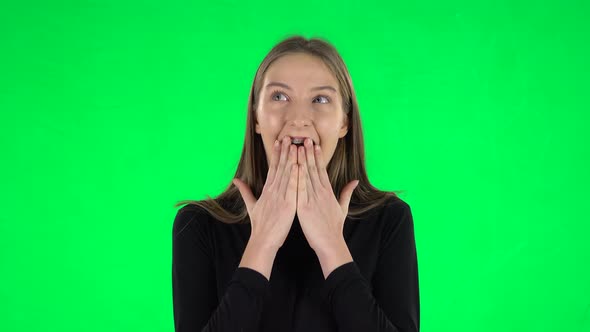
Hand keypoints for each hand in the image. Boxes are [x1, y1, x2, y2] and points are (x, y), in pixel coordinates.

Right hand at [233, 136, 297, 249]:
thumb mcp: (251, 206)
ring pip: (287, 174)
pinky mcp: (287, 205)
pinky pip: (293, 188)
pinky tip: (299, 165)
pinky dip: (296, 176)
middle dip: (285, 152)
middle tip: (289, 137)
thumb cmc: (260, 226)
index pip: (272, 168)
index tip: (279, 142)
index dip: (276, 154)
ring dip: (291, 159)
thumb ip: (245, 191)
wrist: (263, 241)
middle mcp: (273, 191)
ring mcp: (280, 197)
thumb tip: (235, 180)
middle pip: (280, 167)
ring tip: (295, 145)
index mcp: (267, 190)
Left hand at [296, 138, 358, 252]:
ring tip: (297, 146)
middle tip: (305, 138)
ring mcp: (313, 199)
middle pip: (313, 169)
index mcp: (328, 192)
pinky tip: (294, 167)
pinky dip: (297, 177)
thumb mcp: (343, 208)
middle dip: (308, 153)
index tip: (314, 144)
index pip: (321, 170)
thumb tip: (355, 181)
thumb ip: (347, 193)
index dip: (317, 156)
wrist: (330, 243)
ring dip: (301, 160)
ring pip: (306, 176)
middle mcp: (321, 193)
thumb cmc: (334, 228)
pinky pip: (300, 190)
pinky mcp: (305, 208)